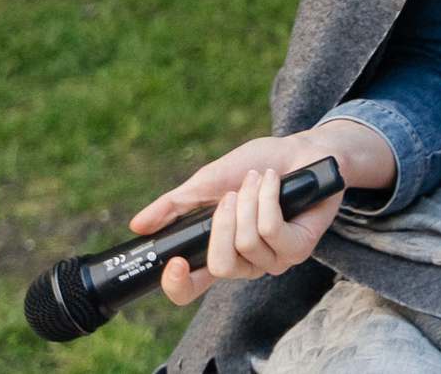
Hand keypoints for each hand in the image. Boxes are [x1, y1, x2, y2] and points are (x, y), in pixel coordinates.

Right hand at [129, 120, 395, 306]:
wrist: (302, 150)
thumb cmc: (256, 166)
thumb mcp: (209, 182)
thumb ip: (175, 205)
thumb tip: (138, 226)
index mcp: (218, 252)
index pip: (190, 289)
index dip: (178, 285)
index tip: (174, 263)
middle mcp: (245, 263)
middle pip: (220, 265)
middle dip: (222, 223)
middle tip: (232, 194)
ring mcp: (274, 259)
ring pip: (248, 243)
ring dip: (250, 201)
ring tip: (258, 179)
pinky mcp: (299, 249)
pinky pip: (272, 232)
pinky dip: (268, 199)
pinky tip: (273, 182)